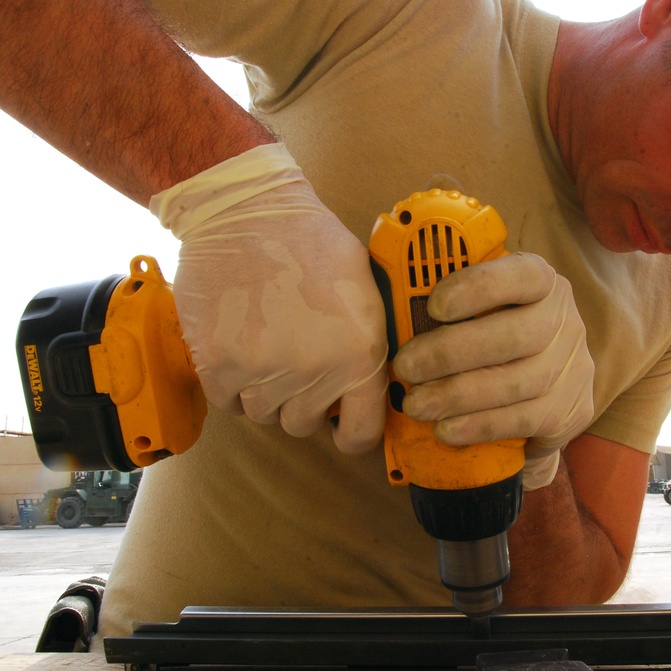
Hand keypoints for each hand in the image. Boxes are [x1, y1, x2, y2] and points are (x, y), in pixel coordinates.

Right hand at [150, 144, 387, 452]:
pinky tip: (240, 343)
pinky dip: (232, 381)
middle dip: (302, 401)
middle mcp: (314, 371)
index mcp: (361, 354)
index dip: (352, 435)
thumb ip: (372, 344)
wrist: (245, 211)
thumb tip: (379, 388)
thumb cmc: (311, 241)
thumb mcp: (366, 289)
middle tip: (296, 360)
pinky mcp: (218, 365)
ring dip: (265, 389)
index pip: (361, 434)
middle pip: (304, 424)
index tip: (342, 427)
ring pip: (264, 413)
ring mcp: (262, 371)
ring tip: (267, 342)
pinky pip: (228, 401)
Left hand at [392, 252, 594, 488]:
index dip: (479, 286)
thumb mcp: (485, 308)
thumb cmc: (497, 337)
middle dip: (451, 352)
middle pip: (515, 335)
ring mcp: (572, 368)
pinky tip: (446, 429)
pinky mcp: (571, 411)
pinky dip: (479, 426)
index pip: (522, 274)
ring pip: (516, 382)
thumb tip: (385, 286)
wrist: (550, 390)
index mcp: (542, 282)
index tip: (434, 306)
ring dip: (458, 395)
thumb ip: (449, 298)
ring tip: (416, 404)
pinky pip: (522, 420)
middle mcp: (565, 321)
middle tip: (406, 367)